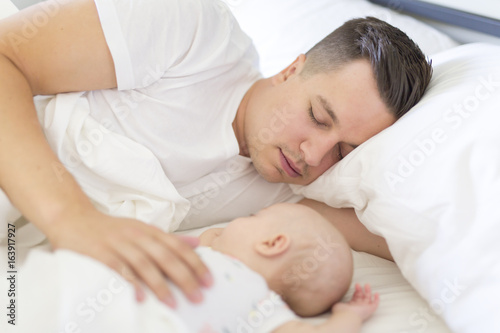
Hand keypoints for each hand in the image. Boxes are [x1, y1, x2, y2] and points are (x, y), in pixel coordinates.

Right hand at [46, 208, 212, 307]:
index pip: (178, 247)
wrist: (74, 219)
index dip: (195, 263)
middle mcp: (137, 236)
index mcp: (149, 231)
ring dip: (160, 285)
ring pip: (144, 264)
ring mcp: (119, 244)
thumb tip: (196, 244)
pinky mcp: (100, 254)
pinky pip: (118, 270)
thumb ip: (168, 239)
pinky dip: (130, 283)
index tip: (208, 280)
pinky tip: (140, 297)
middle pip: (165, 256)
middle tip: (198, 296)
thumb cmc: (111, 229)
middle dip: (184, 277)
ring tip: (173, 303)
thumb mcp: (142, 229)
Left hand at [332, 283, 378, 320]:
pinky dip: (377, 299)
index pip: (355, 299)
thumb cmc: (341, 312)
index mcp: (351, 307)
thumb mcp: (337, 304)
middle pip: (361, 298)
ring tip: (367, 284)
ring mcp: (364, 308)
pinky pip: (375, 304)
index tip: (355, 286)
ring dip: (368, 291)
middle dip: (360, 290)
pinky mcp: (370, 309)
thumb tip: (335, 297)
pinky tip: (377, 293)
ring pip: (368, 299)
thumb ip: (338, 300)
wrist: (347, 316)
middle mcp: (358, 307)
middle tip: (358, 284)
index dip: (355, 292)